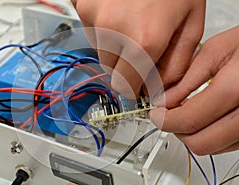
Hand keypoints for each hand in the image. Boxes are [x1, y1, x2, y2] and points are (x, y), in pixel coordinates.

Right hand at [71, 0, 205, 97]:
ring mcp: (93, 15)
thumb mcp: (190, 24)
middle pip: (110, 69)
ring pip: (99, 49)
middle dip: (124, 63)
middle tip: (138, 42)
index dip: (132, 85)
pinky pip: (90, 29)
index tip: (135, 82)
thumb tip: (157, 87)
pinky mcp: (82, 4)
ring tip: (130, 19)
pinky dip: (102, 25)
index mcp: (143, 40)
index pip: (125, 85)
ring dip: (113, 43)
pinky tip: (119, 10)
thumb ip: (175, 64)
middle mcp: (113, 30)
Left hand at [151, 26, 238, 154]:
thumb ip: (186, 79)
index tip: (155, 114)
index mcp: (237, 88)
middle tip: (167, 115)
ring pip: (214, 148)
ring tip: (187, 113)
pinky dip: (211, 135)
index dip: (164, 120)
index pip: (189, 120)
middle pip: (200, 143)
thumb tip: (162, 101)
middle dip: (176, 130)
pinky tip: (207, 117)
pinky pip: (228, 145)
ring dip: (193, 134)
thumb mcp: (216, 50)